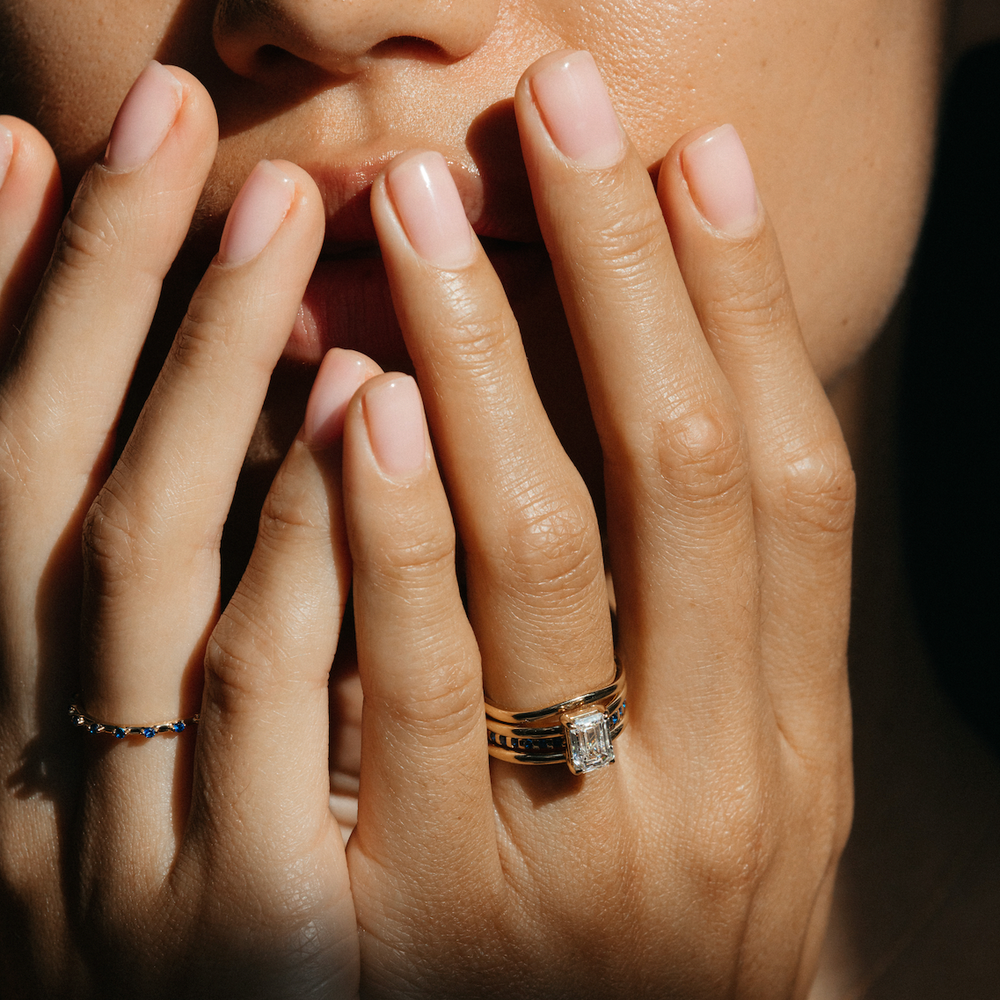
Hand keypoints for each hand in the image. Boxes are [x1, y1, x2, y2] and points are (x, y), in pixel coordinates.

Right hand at [0, 64, 358, 995]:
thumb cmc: (233, 899)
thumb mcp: (175, 750)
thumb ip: (210, 595)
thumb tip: (292, 401)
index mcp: (21, 715)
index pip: (0, 464)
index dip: (4, 294)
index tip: (42, 135)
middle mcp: (40, 761)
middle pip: (63, 478)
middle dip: (110, 289)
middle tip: (179, 121)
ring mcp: (134, 838)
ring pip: (154, 565)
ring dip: (202, 372)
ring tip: (281, 212)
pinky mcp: (254, 919)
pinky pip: (275, 697)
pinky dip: (311, 541)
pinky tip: (371, 405)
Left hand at [334, 51, 854, 997]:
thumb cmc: (644, 929)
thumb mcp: (721, 788)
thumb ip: (700, 632)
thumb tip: (668, 403)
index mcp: (794, 746)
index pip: (790, 479)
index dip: (750, 306)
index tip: (697, 159)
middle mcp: (714, 783)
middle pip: (679, 472)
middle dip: (621, 274)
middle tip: (557, 112)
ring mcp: (574, 844)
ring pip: (542, 548)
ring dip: (487, 356)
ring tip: (431, 203)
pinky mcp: (431, 903)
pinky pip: (412, 675)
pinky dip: (386, 521)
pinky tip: (355, 392)